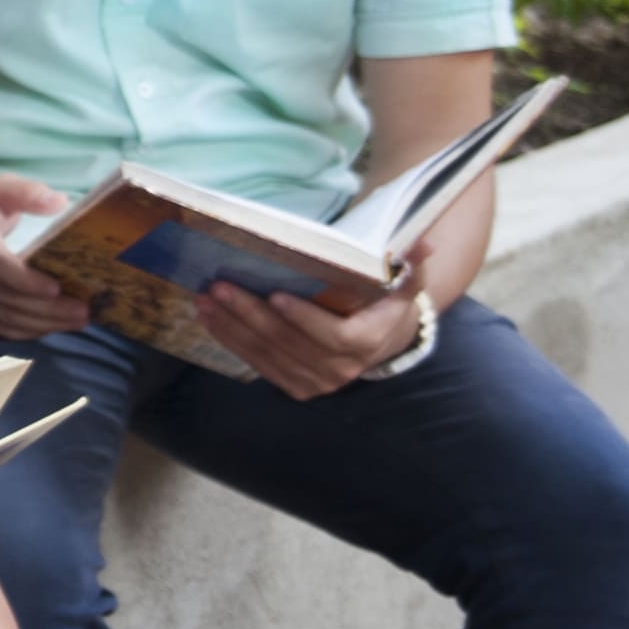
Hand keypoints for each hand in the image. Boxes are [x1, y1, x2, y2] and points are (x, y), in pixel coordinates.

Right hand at [0, 175, 92, 338]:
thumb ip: (27, 192)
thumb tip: (60, 202)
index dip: (27, 281)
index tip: (58, 288)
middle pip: (3, 296)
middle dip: (46, 309)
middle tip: (83, 312)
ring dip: (40, 324)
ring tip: (73, 322)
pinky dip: (22, 331)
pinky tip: (47, 328)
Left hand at [196, 275, 423, 400]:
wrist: (385, 343)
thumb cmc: (387, 304)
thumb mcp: (404, 284)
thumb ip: (410, 265)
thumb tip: (422, 243)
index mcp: (366, 343)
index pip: (332, 336)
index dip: (302, 318)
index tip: (274, 295)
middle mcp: (339, 370)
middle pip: (289, 344)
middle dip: (250, 315)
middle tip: (219, 286)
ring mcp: (315, 383)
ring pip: (267, 355)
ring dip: (232, 327)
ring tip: (205, 300)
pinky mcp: (295, 386)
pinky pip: (259, 365)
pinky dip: (231, 342)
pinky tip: (209, 319)